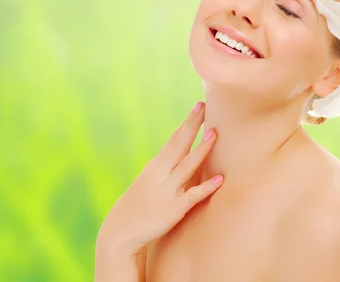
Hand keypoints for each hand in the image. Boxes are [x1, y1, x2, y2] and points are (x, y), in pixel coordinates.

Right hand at [96, 101, 221, 257]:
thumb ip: (164, 170)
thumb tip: (180, 156)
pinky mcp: (173, 210)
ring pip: (186, 166)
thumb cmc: (137, 207)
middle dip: (192, 125)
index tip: (199, 105)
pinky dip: (206, 187)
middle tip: (204, 106)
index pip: (174, 139)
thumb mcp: (149, 183)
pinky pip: (192, 195)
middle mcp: (160, 174)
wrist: (119, 234)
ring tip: (214, 134)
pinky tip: (220, 179)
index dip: (187, 122)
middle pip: (178, 144)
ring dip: (200, 150)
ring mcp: (167, 191)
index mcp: (155, 166)